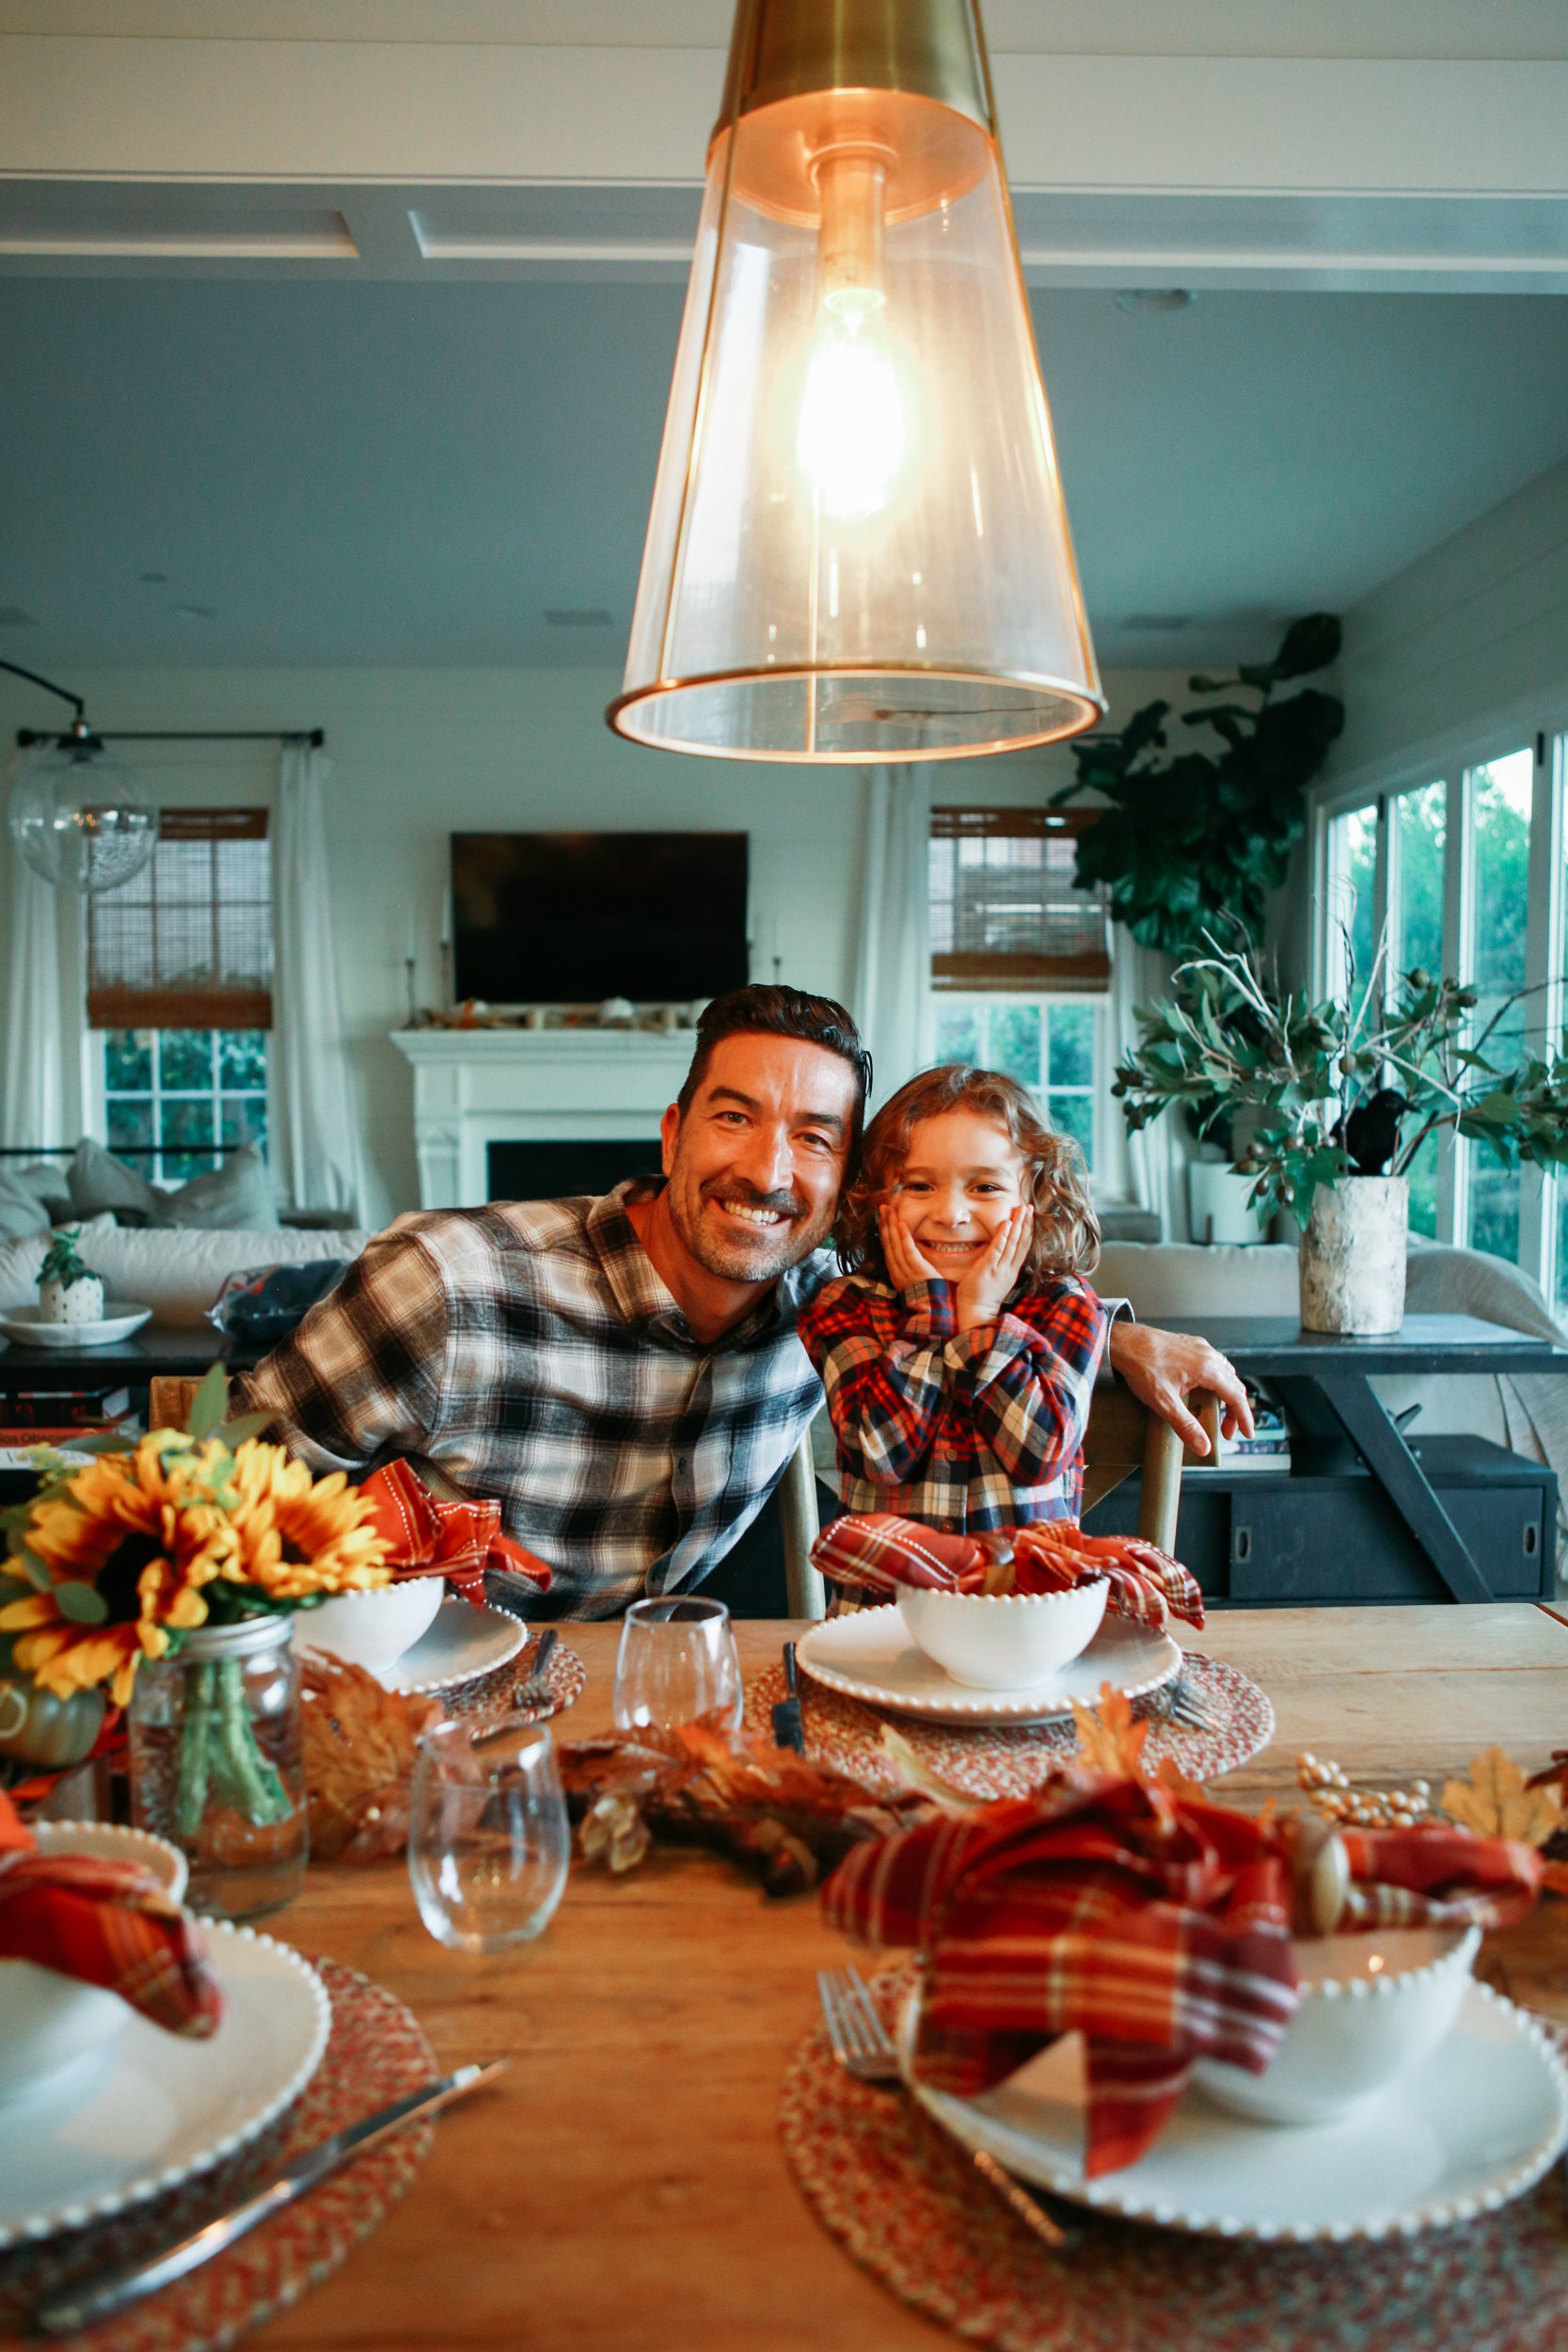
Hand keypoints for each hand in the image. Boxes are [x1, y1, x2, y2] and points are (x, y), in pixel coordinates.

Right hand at [879, 1207, 939, 1291]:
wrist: (934, 1312)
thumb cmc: (928, 1296)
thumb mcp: (915, 1280)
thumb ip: (912, 1267)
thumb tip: (911, 1254)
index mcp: (896, 1273)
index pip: (887, 1248)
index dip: (884, 1231)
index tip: (883, 1217)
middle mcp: (897, 1271)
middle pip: (888, 1243)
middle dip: (884, 1224)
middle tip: (882, 1207)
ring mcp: (905, 1270)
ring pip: (895, 1244)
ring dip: (891, 1225)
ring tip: (889, 1209)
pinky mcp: (917, 1269)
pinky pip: (908, 1251)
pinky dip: (904, 1237)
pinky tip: (901, 1224)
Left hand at [955, 1206, 1033, 1332]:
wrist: (977, 1313)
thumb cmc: (982, 1297)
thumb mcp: (996, 1279)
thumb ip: (999, 1265)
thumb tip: (998, 1251)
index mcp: (1011, 1270)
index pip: (1023, 1247)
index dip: (1028, 1230)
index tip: (1031, 1216)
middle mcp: (1009, 1268)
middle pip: (1021, 1242)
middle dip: (1026, 1223)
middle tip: (1030, 1206)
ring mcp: (1000, 1269)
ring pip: (1013, 1243)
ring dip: (1018, 1225)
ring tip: (1022, 1210)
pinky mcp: (988, 1269)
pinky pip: (997, 1250)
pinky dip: (1003, 1236)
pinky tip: (1007, 1224)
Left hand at [1106, 1323, 1254, 1455]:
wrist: (1123, 1341)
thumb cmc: (1141, 1367)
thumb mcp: (1164, 1402)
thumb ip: (1186, 1425)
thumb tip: (1204, 1447)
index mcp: (1208, 1369)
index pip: (1237, 1397)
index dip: (1244, 1418)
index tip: (1246, 1434)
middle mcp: (1208, 1355)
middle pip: (1234, 1385)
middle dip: (1235, 1410)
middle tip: (1227, 1430)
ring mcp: (1199, 1348)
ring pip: (1225, 1372)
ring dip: (1226, 1393)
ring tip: (1218, 1412)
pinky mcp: (1189, 1345)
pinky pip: (1213, 1363)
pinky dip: (1217, 1380)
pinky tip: (1204, 1389)